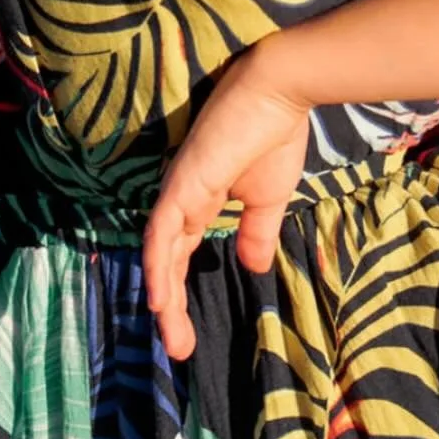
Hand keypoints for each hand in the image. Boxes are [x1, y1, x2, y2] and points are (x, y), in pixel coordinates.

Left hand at [143, 42, 311, 360]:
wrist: (280, 91)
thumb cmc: (274, 134)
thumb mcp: (268, 198)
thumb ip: (255, 231)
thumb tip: (253, 267)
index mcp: (201, 200)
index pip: (180, 254)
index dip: (178, 293)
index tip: (187, 336)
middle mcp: (182, 198)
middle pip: (165, 260)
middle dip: (169, 306)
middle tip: (178, 348)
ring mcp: (179, 189)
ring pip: (159, 252)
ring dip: (163, 296)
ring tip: (171, 335)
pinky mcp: (183, 181)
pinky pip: (162, 230)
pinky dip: (157, 264)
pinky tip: (158, 296)